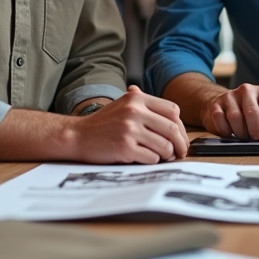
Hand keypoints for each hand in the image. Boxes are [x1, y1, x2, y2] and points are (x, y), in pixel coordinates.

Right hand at [73, 86, 188, 163]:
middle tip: (181, 153)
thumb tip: (177, 121)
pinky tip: (145, 158)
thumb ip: (148, 108)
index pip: (172, 110)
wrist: (77, 135)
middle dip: (181, 144)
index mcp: (137, 98)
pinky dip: (153, 161)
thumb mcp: (124, 105)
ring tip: (163, 157)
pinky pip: (152, 158)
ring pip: (165, 146)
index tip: (181, 137)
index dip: (181, 126)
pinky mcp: (124, 147)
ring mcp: (129, 129)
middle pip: (172, 128)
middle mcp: (134, 111)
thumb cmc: (104, 123)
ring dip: (167, 154)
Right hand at [201, 83, 258, 141]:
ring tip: (243, 134)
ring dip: (240, 132)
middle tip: (256, 138)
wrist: (223, 106)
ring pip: (235, 117)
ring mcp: (230, 95)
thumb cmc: (249, 114)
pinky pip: (220, 119)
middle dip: (255, 130)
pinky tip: (229, 132)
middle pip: (253, 112)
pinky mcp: (216, 103)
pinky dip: (225, 130)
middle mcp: (248, 90)